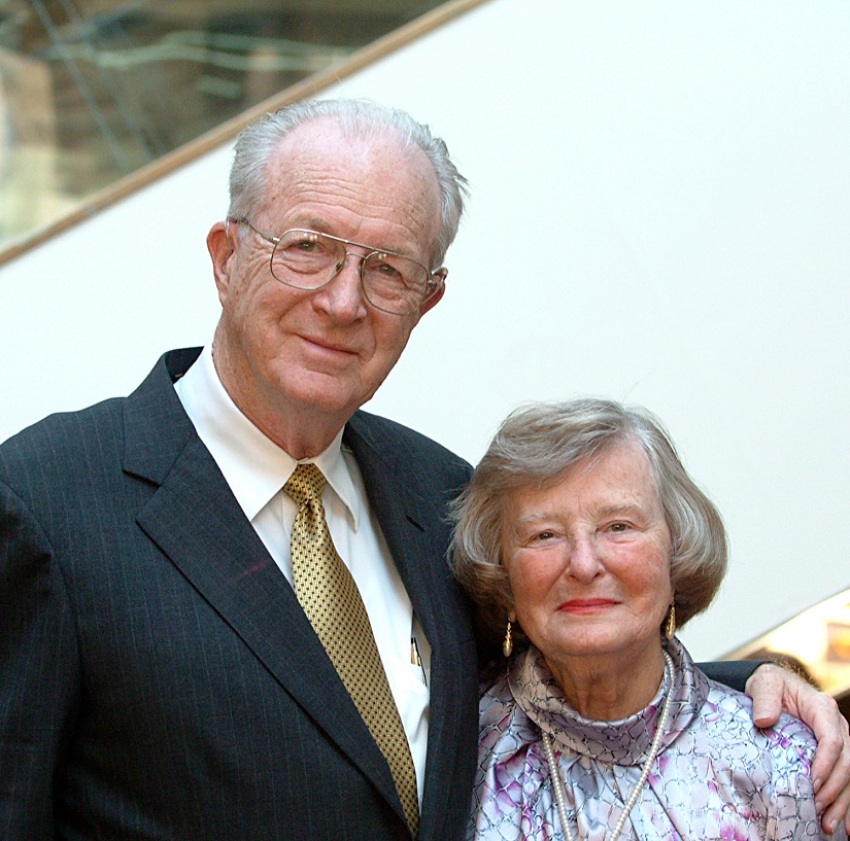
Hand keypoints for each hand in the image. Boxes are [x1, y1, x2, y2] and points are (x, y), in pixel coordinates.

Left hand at [746, 662, 849, 834]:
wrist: (774, 685)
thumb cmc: (770, 684)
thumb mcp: (764, 683)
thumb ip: (764, 699)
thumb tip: (764, 720)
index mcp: (822, 708)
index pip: (832, 740)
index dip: (826, 764)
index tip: (813, 783)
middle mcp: (837, 725)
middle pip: (846, 763)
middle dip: (834, 790)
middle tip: (816, 808)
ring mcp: (840, 740)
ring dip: (842, 803)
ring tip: (828, 824)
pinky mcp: (835, 753)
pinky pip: (845, 779)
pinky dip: (845, 802)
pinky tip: (843, 826)